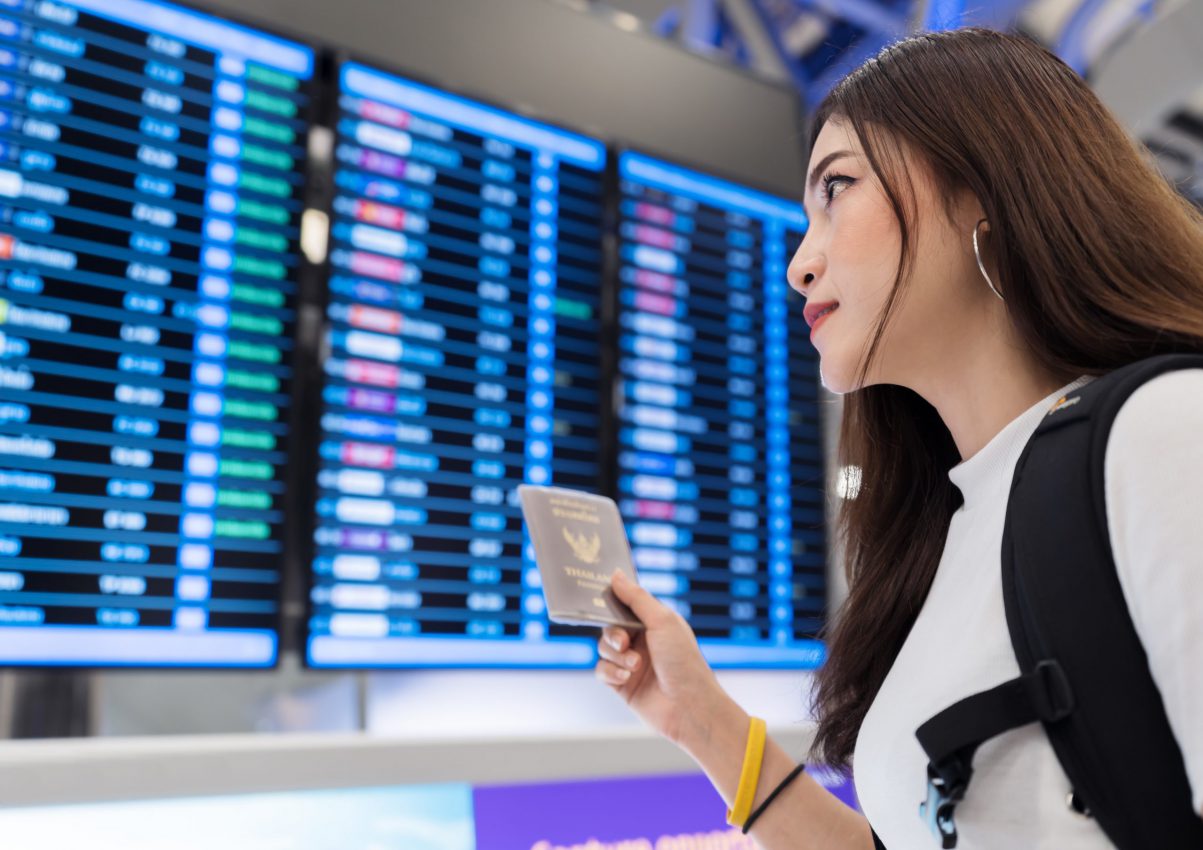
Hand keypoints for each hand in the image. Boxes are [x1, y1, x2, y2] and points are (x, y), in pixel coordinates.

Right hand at [595, 570, 736, 747]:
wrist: (689, 707)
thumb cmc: (683, 661)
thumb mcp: (662, 621)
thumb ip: (636, 598)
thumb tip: (615, 575)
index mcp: (654, 623)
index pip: (626, 605)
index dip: (613, 603)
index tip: (600, 597)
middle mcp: (642, 641)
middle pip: (610, 627)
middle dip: (613, 634)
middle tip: (624, 642)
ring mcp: (631, 663)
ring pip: (604, 648)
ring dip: (617, 656)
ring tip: (635, 666)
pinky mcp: (622, 684)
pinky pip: (602, 671)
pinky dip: (611, 672)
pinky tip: (625, 678)